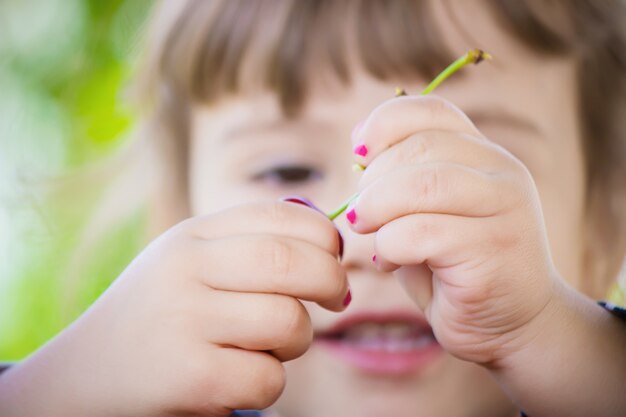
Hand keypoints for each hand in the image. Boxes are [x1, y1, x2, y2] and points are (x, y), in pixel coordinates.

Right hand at [0, 201, 346, 416]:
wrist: (78, 379)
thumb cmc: (158, 318)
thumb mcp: (190, 265)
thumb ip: (249, 247)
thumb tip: (331, 244)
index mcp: (192, 236)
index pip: (281, 216)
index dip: (324, 236)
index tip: (334, 257)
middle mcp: (186, 268)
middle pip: (293, 263)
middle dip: (332, 281)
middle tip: (336, 300)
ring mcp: (184, 320)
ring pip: (288, 323)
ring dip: (296, 342)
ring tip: (267, 347)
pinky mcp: (189, 376)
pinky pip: (267, 378)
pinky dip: (266, 384)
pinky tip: (234, 381)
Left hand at [347, 95, 561, 364]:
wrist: (515, 325)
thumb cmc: (456, 267)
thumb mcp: (428, 214)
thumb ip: (402, 181)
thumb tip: (359, 152)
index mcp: (484, 155)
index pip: (433, 111)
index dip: (384, 123)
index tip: (357, 154)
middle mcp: (502, 171)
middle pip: (420, 148)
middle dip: (373, 180)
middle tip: (359, 214)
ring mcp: (505, 209)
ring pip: (420, 186)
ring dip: (376, 209)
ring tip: (367, 232)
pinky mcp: (494, 250)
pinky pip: (420, 234)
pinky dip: (389, 246)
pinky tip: (389, 262)